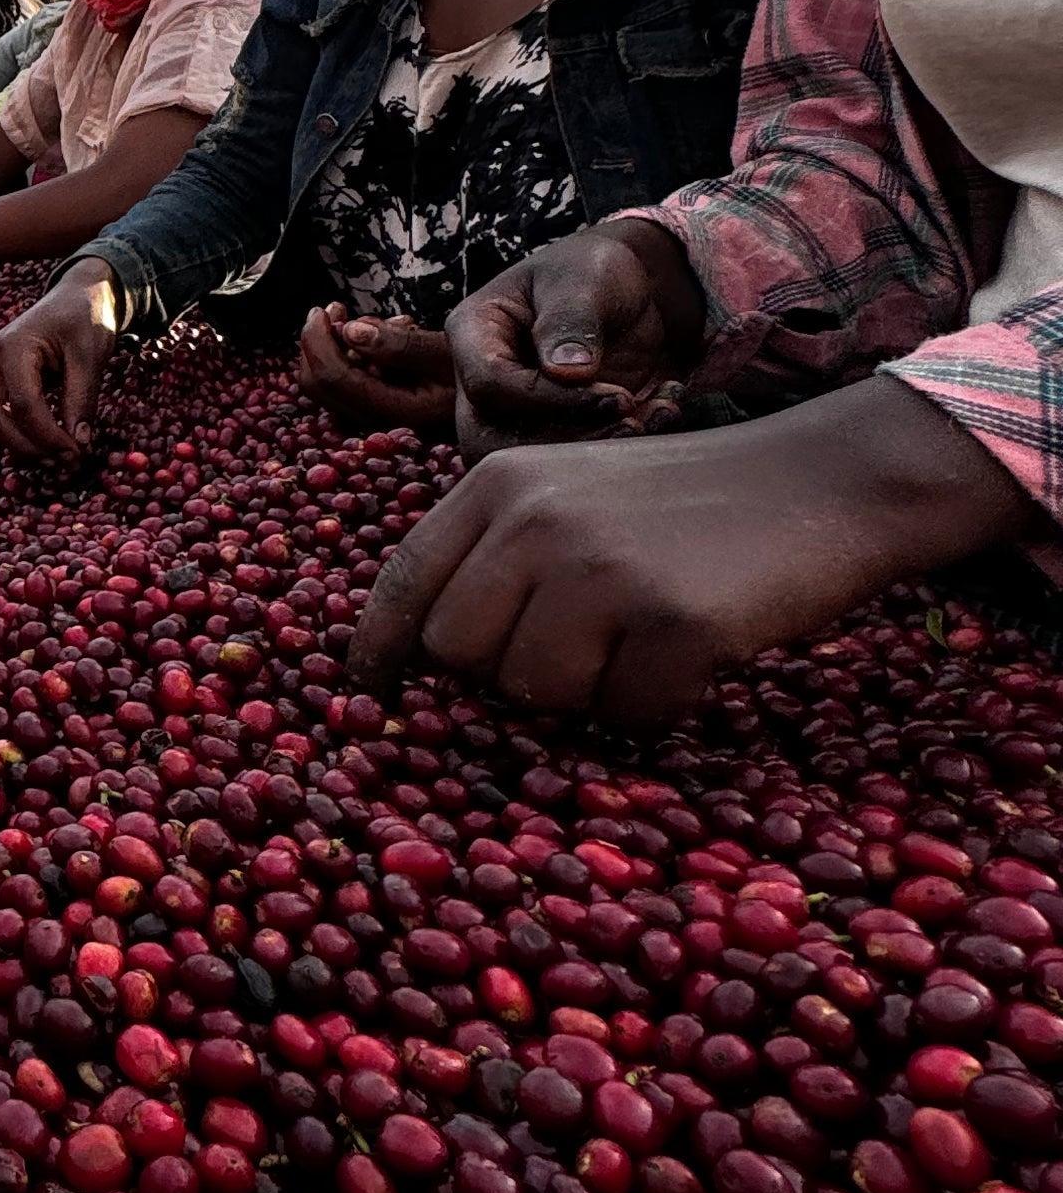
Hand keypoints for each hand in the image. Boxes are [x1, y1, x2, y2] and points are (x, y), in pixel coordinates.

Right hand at [0, 259, 119, 462]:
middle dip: (25, 445)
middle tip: (61, 463)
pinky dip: (17, 432)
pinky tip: (43, 444)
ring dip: (18, 443)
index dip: (48, 435)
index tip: (76, 454)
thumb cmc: (84, 319)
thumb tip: (79, 445)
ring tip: (54, 458)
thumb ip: (81, 400)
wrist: (76, 296)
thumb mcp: (90, 356)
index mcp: (13, 345)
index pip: (24, 403)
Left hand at [300, 304, 459, 432]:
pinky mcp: (374, 409)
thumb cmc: (473, 369)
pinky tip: (378, 339)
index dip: (317, 341)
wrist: (493, 394)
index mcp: (397, 411)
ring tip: (373, 323)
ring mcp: (373, 419)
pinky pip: (342, 381)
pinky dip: (346, 355)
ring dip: (333, 346)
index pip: (334, 378)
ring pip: (325, 384)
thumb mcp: (445, 351)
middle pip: (319, 385)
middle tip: (336, 310)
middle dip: (318, 342)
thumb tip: (350, 332)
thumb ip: (399, 344)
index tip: (322, 311)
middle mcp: (379, 423)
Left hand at [348, 375, 1031, 725]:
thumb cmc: (686, 501)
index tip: (369, 701)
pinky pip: (628, 713)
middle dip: (504, 676)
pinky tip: (692, 652)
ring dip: (588, 692)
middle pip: (458, 653)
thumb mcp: (570, 494)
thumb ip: (499, 557)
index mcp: (498, 483)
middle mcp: (536, 519)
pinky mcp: (674, 621)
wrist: (823, 478)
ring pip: (537, 694)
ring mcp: (604, 569)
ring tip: (642, 640)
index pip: (403, 581)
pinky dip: (659, 702)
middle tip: (578, 653)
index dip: (378, 652)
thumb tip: (431, 664)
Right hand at [447, 220, 703, 452]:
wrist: (634, 287)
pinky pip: (575, 458)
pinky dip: (626, 445)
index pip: (490, 384)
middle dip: (562, 445)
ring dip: (595, 451)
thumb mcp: (584, 278)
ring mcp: (521, 412)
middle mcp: (487, 381)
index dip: (547, 399)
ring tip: (653, 418)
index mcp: (475, 334)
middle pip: (491, 439)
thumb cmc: (595, 269)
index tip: (614, 395)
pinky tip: (663, 411)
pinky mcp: (561, 431)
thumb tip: (567, 372)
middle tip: (628, 425)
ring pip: (530, 460)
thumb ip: (571, 319)